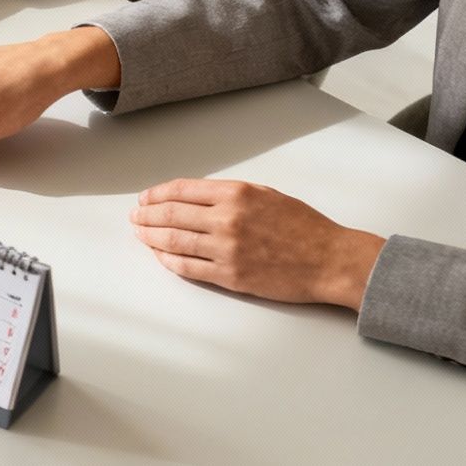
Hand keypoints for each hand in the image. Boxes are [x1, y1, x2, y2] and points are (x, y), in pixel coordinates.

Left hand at [129, 180, 385, 308]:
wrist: (330, 260)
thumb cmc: (305, 228)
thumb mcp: (267, 195)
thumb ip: (231, 196)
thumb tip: (197, 199)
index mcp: (236, 194)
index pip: (182, 190)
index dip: (158, 194)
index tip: (146, 198)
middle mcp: (227, 219)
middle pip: (171, 215)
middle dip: (147, 215)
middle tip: (136, 217)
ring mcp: (226, 249)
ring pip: (173, 241)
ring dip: (151, 237)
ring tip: (140, 234)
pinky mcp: (229, 275)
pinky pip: (188, 267)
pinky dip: (169, 261)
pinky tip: (160, 256)